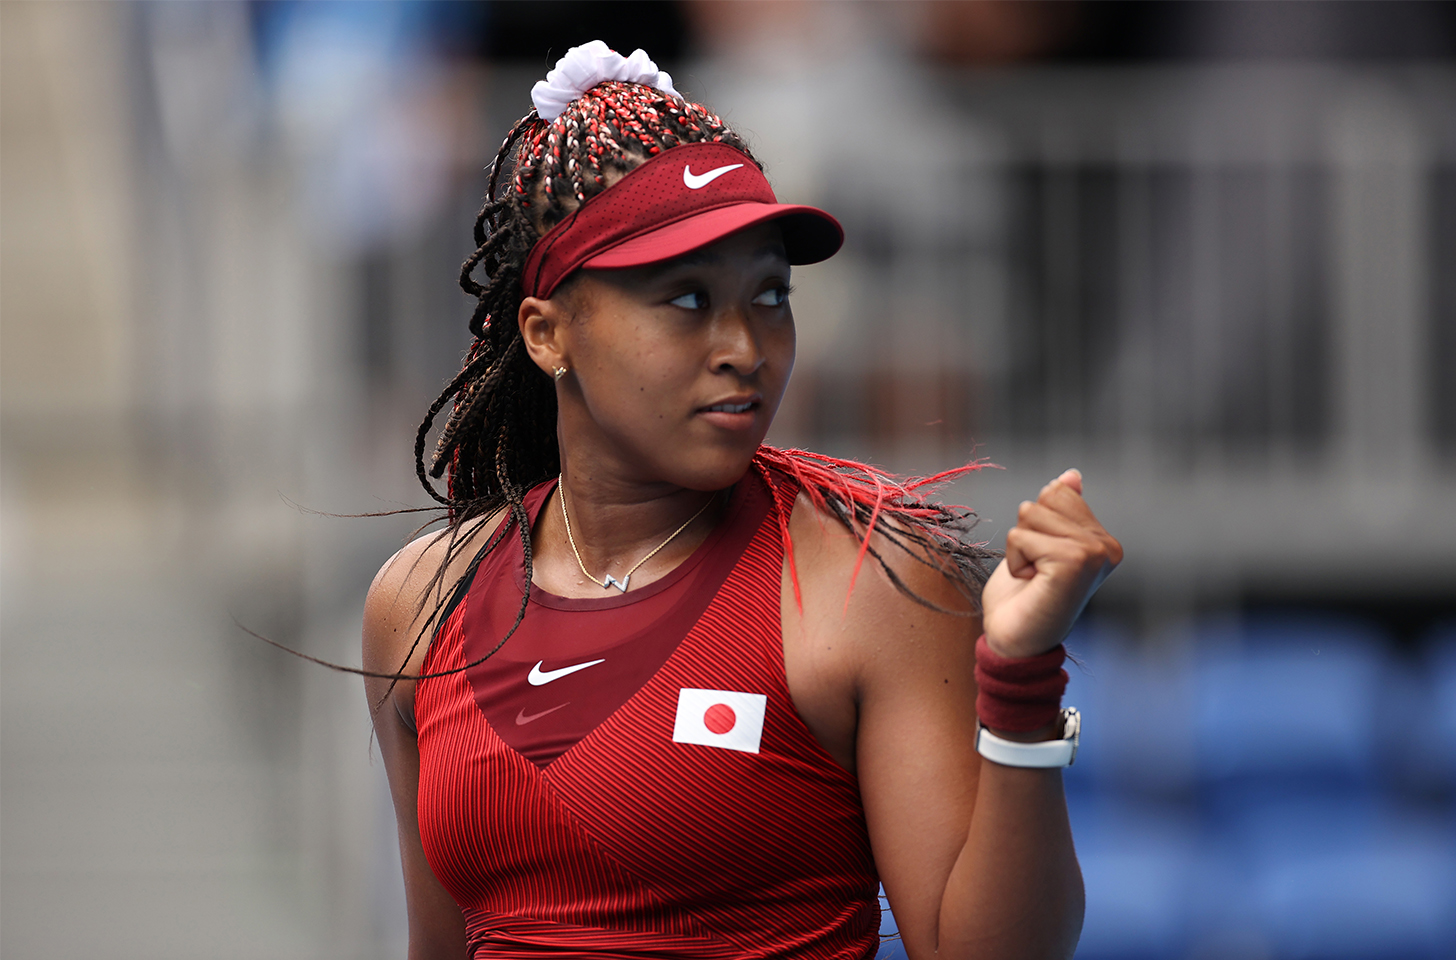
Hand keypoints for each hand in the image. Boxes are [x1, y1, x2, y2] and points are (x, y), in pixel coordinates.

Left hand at [980, 469, 1121, 658]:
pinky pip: (1021, 536)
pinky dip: (1015, 561)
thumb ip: (1060, 512)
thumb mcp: (1039, 544)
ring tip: (1034, 578)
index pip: (1058, 492)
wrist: (1015, 642)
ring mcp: (1093, 553)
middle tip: (1036, 570)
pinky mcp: (1073, 562)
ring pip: (1030, 514)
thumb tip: (1071, 476)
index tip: (1043, 560)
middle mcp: (1107, 546)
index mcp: (1103, 539)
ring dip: (1018, 548)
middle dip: (1026, 532)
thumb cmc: (1023, 596)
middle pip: (1044, 498)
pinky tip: (1031, 585)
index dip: (1035, 523)